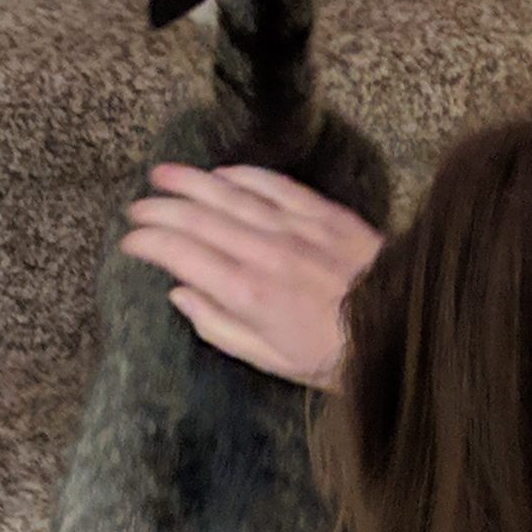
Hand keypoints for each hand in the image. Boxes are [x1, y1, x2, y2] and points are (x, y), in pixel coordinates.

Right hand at [118, 163, 384, 384]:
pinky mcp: (320, 213)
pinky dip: (241, 175)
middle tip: (136, 206)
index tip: (130, 241)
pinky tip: (221, 173)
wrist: (401, 326)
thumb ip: (219, 325)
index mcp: (246, 292)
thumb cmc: (334, 353)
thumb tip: (181, 295)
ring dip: (191, 182)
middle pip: (197, 218)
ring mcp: (292, 227)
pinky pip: (272, 184)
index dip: (149, 243)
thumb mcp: (269, 358)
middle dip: (159, 209)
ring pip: (230, 194)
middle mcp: (263, 252)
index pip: (181, 254)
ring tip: (163, 174)